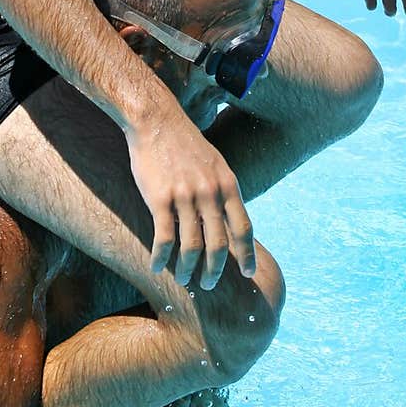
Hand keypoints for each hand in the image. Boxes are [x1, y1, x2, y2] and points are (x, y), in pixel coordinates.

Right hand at [125, 101, 254, 290]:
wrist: (156, 121)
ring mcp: (186, 196)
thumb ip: (222, 191)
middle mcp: (210, 193)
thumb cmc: (184, 144)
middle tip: (209, 285)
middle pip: (219, 244)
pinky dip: (161, 257)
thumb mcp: (215, 164)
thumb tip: (228, 220)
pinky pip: (164, 238)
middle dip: (215, 270)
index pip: (243, 227)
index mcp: (228, 185)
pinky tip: (157, 267)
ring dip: (188, 269)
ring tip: (183, 279)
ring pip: (192, 246)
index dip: (247, 254)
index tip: (248, 272)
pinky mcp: (160, 199)